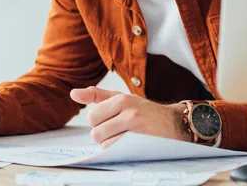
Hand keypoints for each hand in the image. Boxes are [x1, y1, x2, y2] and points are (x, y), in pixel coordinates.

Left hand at [70, 86, 190, 148]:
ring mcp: (137, 130)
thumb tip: (73, 93)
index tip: (108, 120)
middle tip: (115, 130)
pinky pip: (117, 153)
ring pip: (106, 145)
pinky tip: (128, 144)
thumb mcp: (120, 97)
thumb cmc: (141, 110)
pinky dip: (119, 151)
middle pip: (96, 133)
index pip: (92, 117)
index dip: (97, 122)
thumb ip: (95, 95)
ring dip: (110, 144)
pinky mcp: (142, 145)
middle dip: (102, 134)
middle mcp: (129, 113)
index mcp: (121, 99)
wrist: (173, 123)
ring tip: (122, 137)